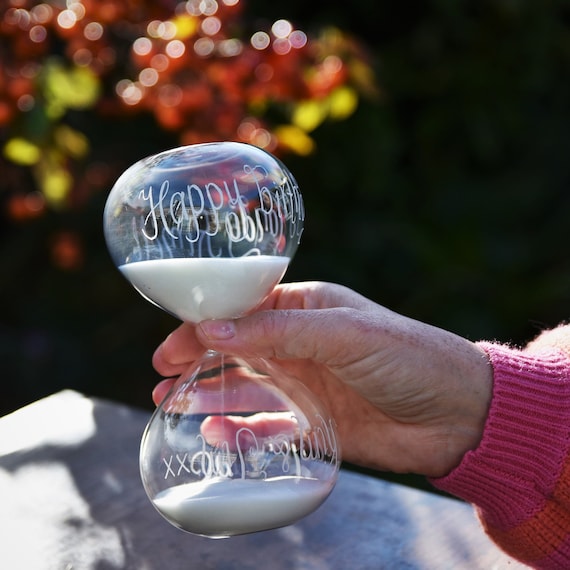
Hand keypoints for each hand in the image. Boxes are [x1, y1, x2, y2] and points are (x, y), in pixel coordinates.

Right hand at [152, 281, 491, 477]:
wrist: (456, 413)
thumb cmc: (407, 355)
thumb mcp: (342, 333)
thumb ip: (278, 329)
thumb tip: (211, 326)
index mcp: (306, 309)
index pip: (243, 309)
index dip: (205, 322)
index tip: (173, 340)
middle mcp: (301, 345)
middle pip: (236, 349)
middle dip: (197, 358)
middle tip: (160, 372)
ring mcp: (306, 385)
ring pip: (244, 388)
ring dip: (208, 394)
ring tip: (169, 402)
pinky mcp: (315, 423)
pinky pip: (267, 426)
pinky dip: (240, 429)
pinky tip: (215, 435)